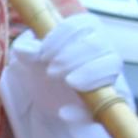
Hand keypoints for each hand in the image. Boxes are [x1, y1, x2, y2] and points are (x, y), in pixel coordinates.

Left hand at [7, 9, 124, 114]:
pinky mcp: (109, 100)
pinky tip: (65, 113)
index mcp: (85, 31)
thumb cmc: (41, 68)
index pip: (83, 24)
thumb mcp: (28, 57)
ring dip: (89, 73)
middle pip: (98, 44)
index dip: (62, 37)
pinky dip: (85, 110)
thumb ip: (25, 48)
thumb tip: (27, 50)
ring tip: (68, 82)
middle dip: (73, 56)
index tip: (43, 54)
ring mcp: (110, 73)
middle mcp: (103, 48)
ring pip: (112, 65)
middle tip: (51, 71)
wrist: (46, 99)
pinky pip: (109, 103)